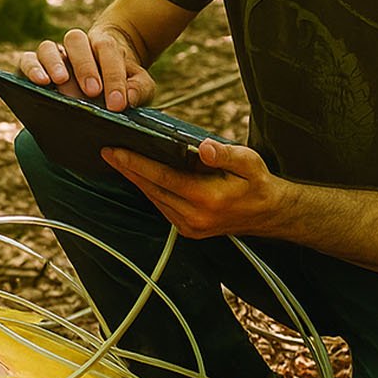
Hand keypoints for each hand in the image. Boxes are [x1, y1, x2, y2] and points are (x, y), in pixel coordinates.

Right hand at [16, 27, 155, 110]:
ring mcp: (53, 56)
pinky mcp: (32, 68)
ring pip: (48, 47)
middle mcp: (76, 48)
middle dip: (84, 66)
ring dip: (53, 63)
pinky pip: (26, 60)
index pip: (108, 51)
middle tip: (92, 92)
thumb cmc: (120, 86)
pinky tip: (40, 82)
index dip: (113, 77)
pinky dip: (31, 68)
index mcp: (103, 46)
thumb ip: (139, 89)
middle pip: (76, 40)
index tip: (117, 104)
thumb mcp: (137, 86)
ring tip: (59, 82)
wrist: (96, 90)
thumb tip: (129, 97)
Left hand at [102, 139, 281, 239]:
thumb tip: (204, 147)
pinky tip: (139, 175)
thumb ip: (226, 155)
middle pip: (152, 189)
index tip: (115, 151)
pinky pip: (161, 206)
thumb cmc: (258, 184)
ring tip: (118, 159)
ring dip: (136, 180)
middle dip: (128, 169)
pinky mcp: (187, 229)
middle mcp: (194, 217)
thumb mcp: (249, 163)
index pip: (163, 179)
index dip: (136, 164)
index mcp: (207, 199)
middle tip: (108, 151)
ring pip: (154, 199)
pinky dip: (149, 190)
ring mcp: (189, 227)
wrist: (269, 214)